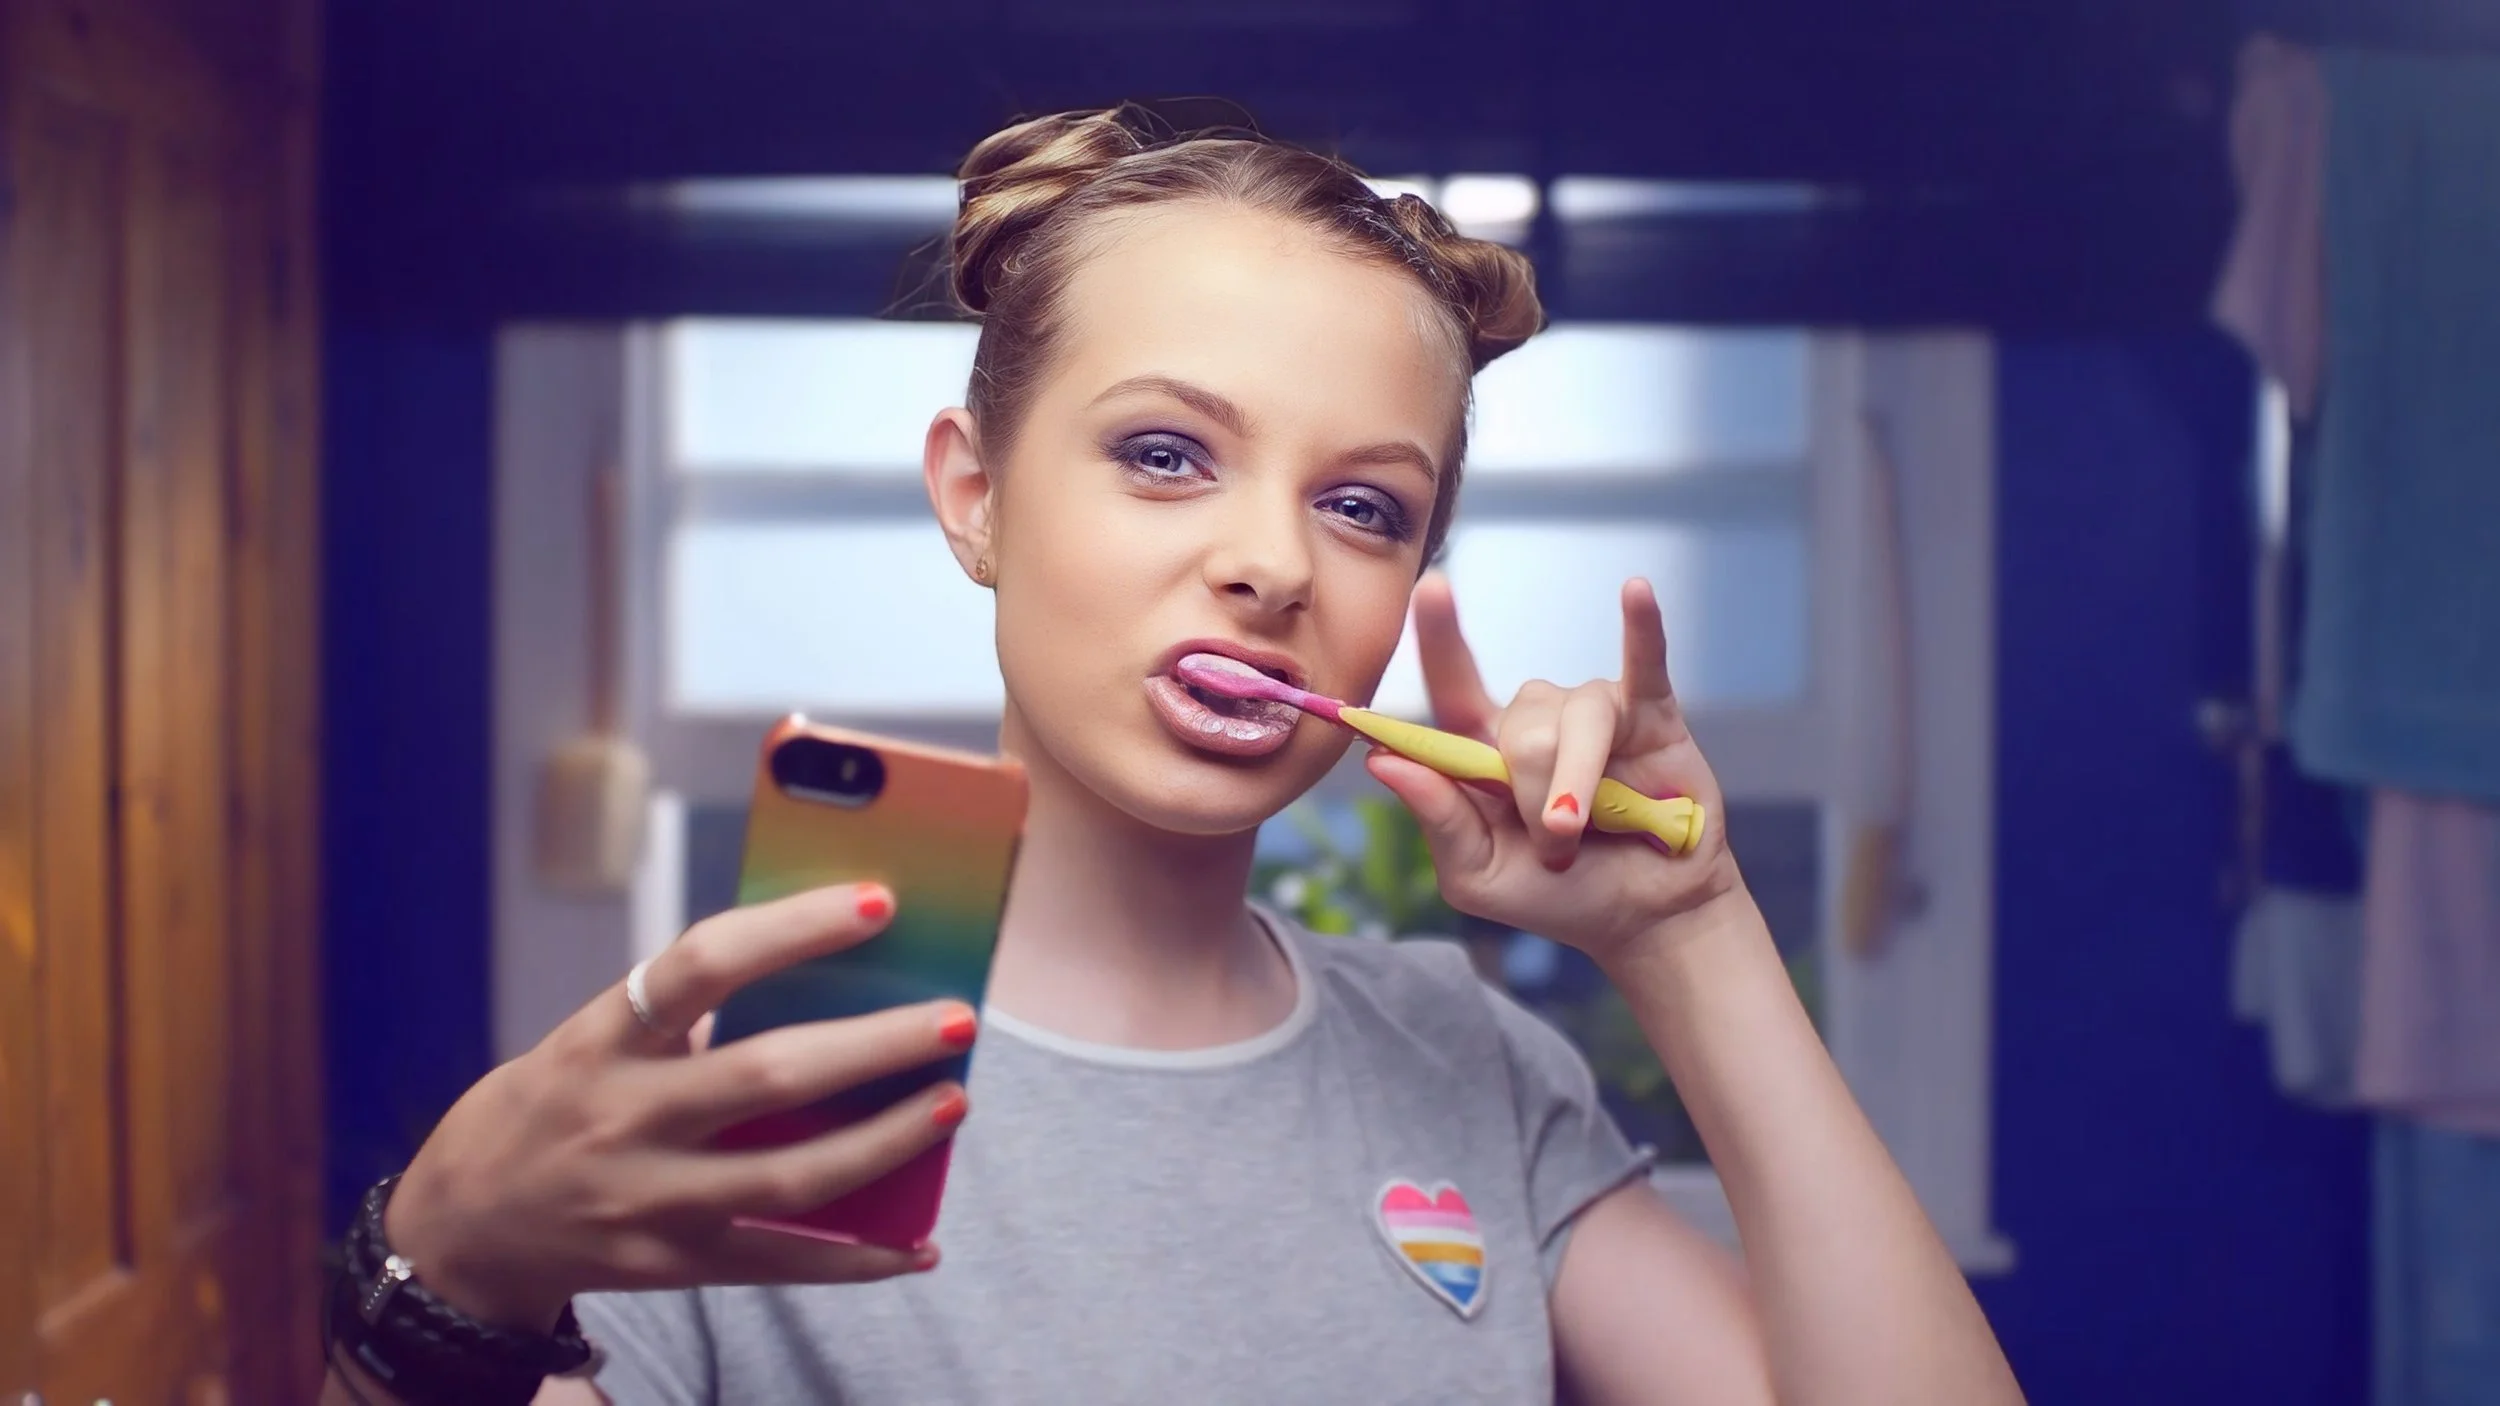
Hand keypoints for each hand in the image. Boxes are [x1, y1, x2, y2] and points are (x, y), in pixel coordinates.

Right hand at [381, 884, 974, 1328]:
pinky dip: (858, 1259)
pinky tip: (919, 1242)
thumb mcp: (590, 1040)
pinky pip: (782, 1266)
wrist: (460, 1231)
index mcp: (602, 1040)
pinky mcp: (672, 1266)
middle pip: (765, 1077)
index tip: (878, 902)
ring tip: (952, 1103)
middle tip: (956, 1016)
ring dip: (883, 1144)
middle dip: (872, 1047)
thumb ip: (683, 1012)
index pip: (702, 965)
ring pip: (788, 1179)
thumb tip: (819, 970)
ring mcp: (649, 1202)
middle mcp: (623, 1119)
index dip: (791, 929)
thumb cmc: (549, 1105)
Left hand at [1365, 572, 1741, 960]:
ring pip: (1579, 719)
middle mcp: (1534, 721)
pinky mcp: (1651, 713)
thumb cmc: (1556, 896)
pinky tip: (1635, 591)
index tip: (1431, 589)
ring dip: (1582, 784)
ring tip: (1591, 828)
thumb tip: (1382, 760)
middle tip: (1556, 845)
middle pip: (1521, 726)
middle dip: (1537, 798)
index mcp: (1483, 752)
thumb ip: (1437, 820)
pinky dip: (1642, 628)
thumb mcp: (1478, 877)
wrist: (1643, 916)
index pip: (1453, 686)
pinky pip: (1644, 662)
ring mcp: (1592, 712)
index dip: (1441, 637)